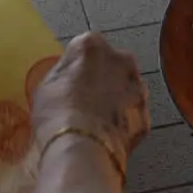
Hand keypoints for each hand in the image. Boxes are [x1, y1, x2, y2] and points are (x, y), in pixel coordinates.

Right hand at [32, 32, 150, 163]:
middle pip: (112, 67)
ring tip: (93, 122)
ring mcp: (137, 89)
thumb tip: (69, 77)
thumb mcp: (46, 85)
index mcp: (92, 45)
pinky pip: (132, 117)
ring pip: (126, 91)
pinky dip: (123, 124)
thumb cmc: (59, 114)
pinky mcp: (146, 116)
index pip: (86, 48)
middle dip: (102, 80)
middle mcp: (121, 60)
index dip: (77, 68)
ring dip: (115, 102)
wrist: (82, 147)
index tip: (70, 81)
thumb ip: (65, 72)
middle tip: (83, 101)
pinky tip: (105, 136)